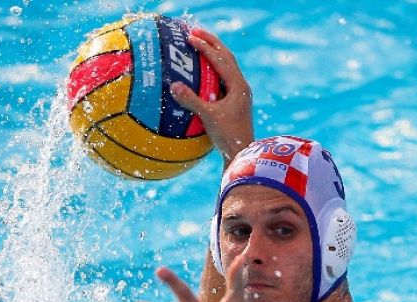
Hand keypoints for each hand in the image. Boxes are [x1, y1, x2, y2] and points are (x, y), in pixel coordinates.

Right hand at [169, 28, 252, 161]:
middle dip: (211, 42)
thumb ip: (192, 100)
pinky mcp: (235, 102)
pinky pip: (223, 78)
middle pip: (227, 57)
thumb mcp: (208, 117)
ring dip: (213, 54)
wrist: (243, 155)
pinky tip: (201, 72)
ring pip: (227, 66)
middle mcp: (241, 87)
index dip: (205, 47)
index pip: (220, 60)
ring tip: (199, 44)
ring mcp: (239, 94)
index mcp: (238, 86)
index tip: (190, 37)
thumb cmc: (228, 137)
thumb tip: (173, 85)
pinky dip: (213, 69)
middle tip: (194, 31)